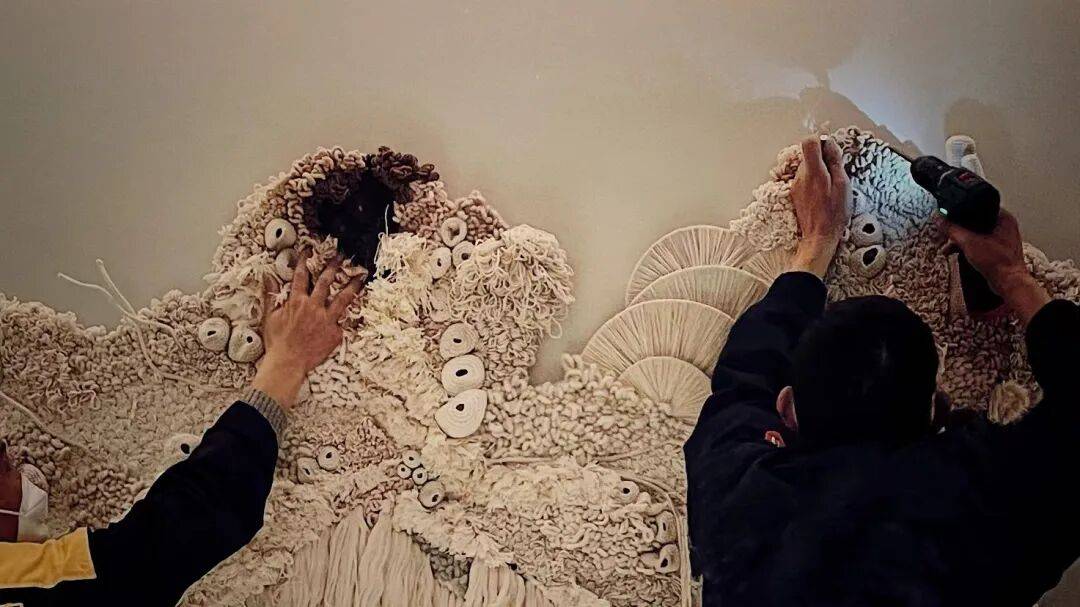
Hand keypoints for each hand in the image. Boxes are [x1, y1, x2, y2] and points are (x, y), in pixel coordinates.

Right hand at [252, 251, 363, 408]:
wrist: (288, 363)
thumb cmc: (277, 342)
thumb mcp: (270, 316)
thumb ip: (271, 294)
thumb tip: (267, 276)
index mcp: (296, 302)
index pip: (301, 276)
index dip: (304, 261)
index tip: (308, 251)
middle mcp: (313, 308)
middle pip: (325, 282)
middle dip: (333, 267)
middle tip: (341, 257)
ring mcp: (326, 320)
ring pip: (343, 298)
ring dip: (352, 285)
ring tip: (361, 277)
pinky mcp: (335, 333)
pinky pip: (345, 321)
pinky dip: (353, 314)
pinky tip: (363, 307)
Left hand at [788, 136, 851, 276]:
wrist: (818, 236)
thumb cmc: (834, 214)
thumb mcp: (843, 185)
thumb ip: (835, 162)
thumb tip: (830, 144)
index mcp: (814, 172)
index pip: (808, 142)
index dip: (820, 140)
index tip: (830, 147)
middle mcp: (801, 176)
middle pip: (808, 154)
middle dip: (823, 156)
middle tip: (836, 170)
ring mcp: (796, 185)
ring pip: (807, 166)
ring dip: (819, 169)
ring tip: (831, 185)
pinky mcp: (795, 192)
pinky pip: (805, 178)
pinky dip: (814, 179)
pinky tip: (823, 192)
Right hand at [934, 210, 1049, 323]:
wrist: (1008, 283)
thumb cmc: (998, 262)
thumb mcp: (968, 242)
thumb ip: (951, 229)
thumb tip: (938, 218)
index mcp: (1003, 218)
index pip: (979, 206)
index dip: (962, 210)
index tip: (949, 214)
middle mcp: (1004, 226)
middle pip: (975, 221)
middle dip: (958, 228)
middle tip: (946, 231)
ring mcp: (1001, 238)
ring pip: (976, 233)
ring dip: (960, 239)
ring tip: (947, 246)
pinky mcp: (996, 249)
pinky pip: (978, 242)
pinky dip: (967, 246)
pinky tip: (955, 252)